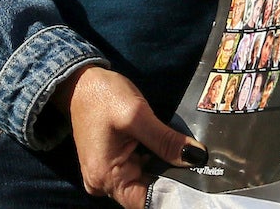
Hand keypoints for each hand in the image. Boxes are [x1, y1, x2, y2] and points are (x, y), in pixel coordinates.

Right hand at [60, 63, 203, 206]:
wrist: (81, 83)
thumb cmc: (103, 96)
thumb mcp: (136, 114)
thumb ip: (165, 140)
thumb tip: (196, 157)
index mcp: (105, 177)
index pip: (145, 201)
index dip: (172, 193)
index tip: (197, 181)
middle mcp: (103, 183)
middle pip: (146, 191)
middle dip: (171, 178)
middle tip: (198, 165)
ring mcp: (107, 174)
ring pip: (145, 180)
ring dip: (165, 169)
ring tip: (188, 156)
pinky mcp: (112, 163)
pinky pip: (138, 169)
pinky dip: (155, 161)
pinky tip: (171, 150)